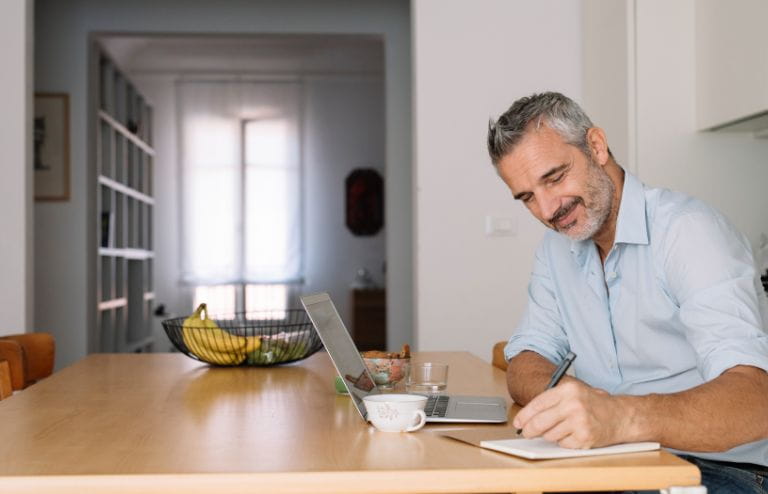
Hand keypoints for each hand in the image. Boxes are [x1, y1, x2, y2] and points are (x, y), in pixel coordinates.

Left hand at [512, 380, 630, 448]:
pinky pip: (563, 444)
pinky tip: (573, 435)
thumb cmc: (593, 405)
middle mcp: (574, 405)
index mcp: (568, 390)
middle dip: (530, 430)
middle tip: (526, 433)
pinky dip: (564, 442)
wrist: (620, 416)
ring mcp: (580, 422)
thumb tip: (528, 418)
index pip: (538, 404)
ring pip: (550, 435)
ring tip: (562, 429)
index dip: (524, 415)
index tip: (517, 423)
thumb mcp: (573, 394)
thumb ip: (552, 402)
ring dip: (551, 436)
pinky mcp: (585, 437)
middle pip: (540, 422)